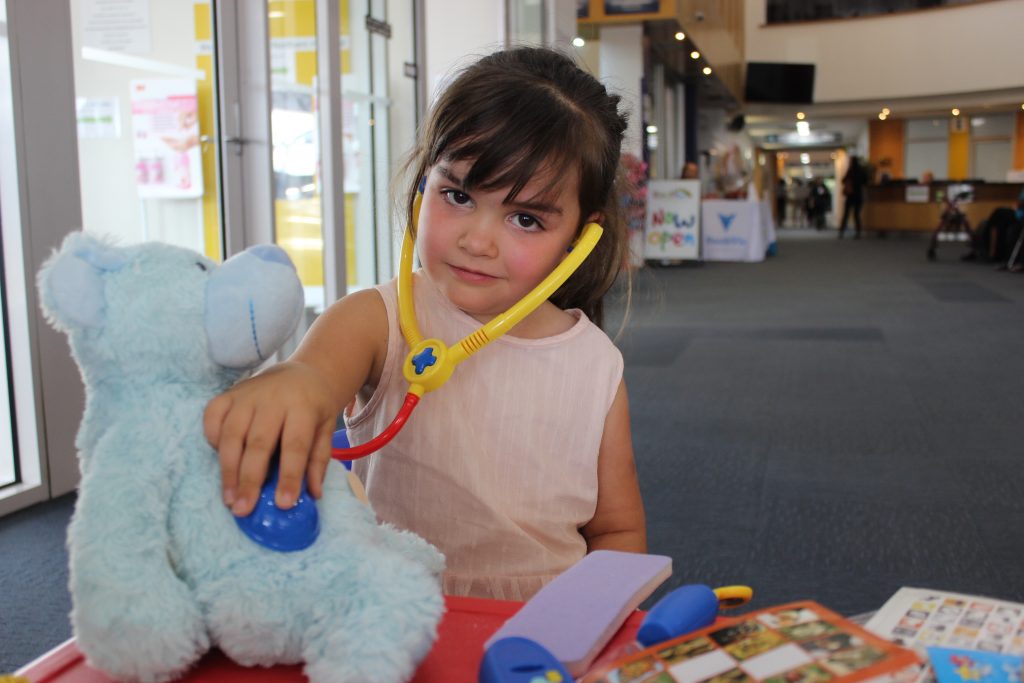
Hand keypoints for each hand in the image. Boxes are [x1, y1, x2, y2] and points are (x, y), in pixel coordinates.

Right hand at [203, 361, 337, 516]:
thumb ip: (318, 461)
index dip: (289, 476)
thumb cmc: (314, 409)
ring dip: (228, 469)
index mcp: (303, 407)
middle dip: (250, 479)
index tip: (283, 504)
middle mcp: (273, 399)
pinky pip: (213, 416)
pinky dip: (212, 438)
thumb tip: (313, 494)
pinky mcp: (229, 393)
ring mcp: (248, 394)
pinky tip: (220, 461)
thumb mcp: (326, 430)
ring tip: (229, 498)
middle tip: (244, 509)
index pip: (295, 445)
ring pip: (232, 434)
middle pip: (258, 443)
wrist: (303, 373)